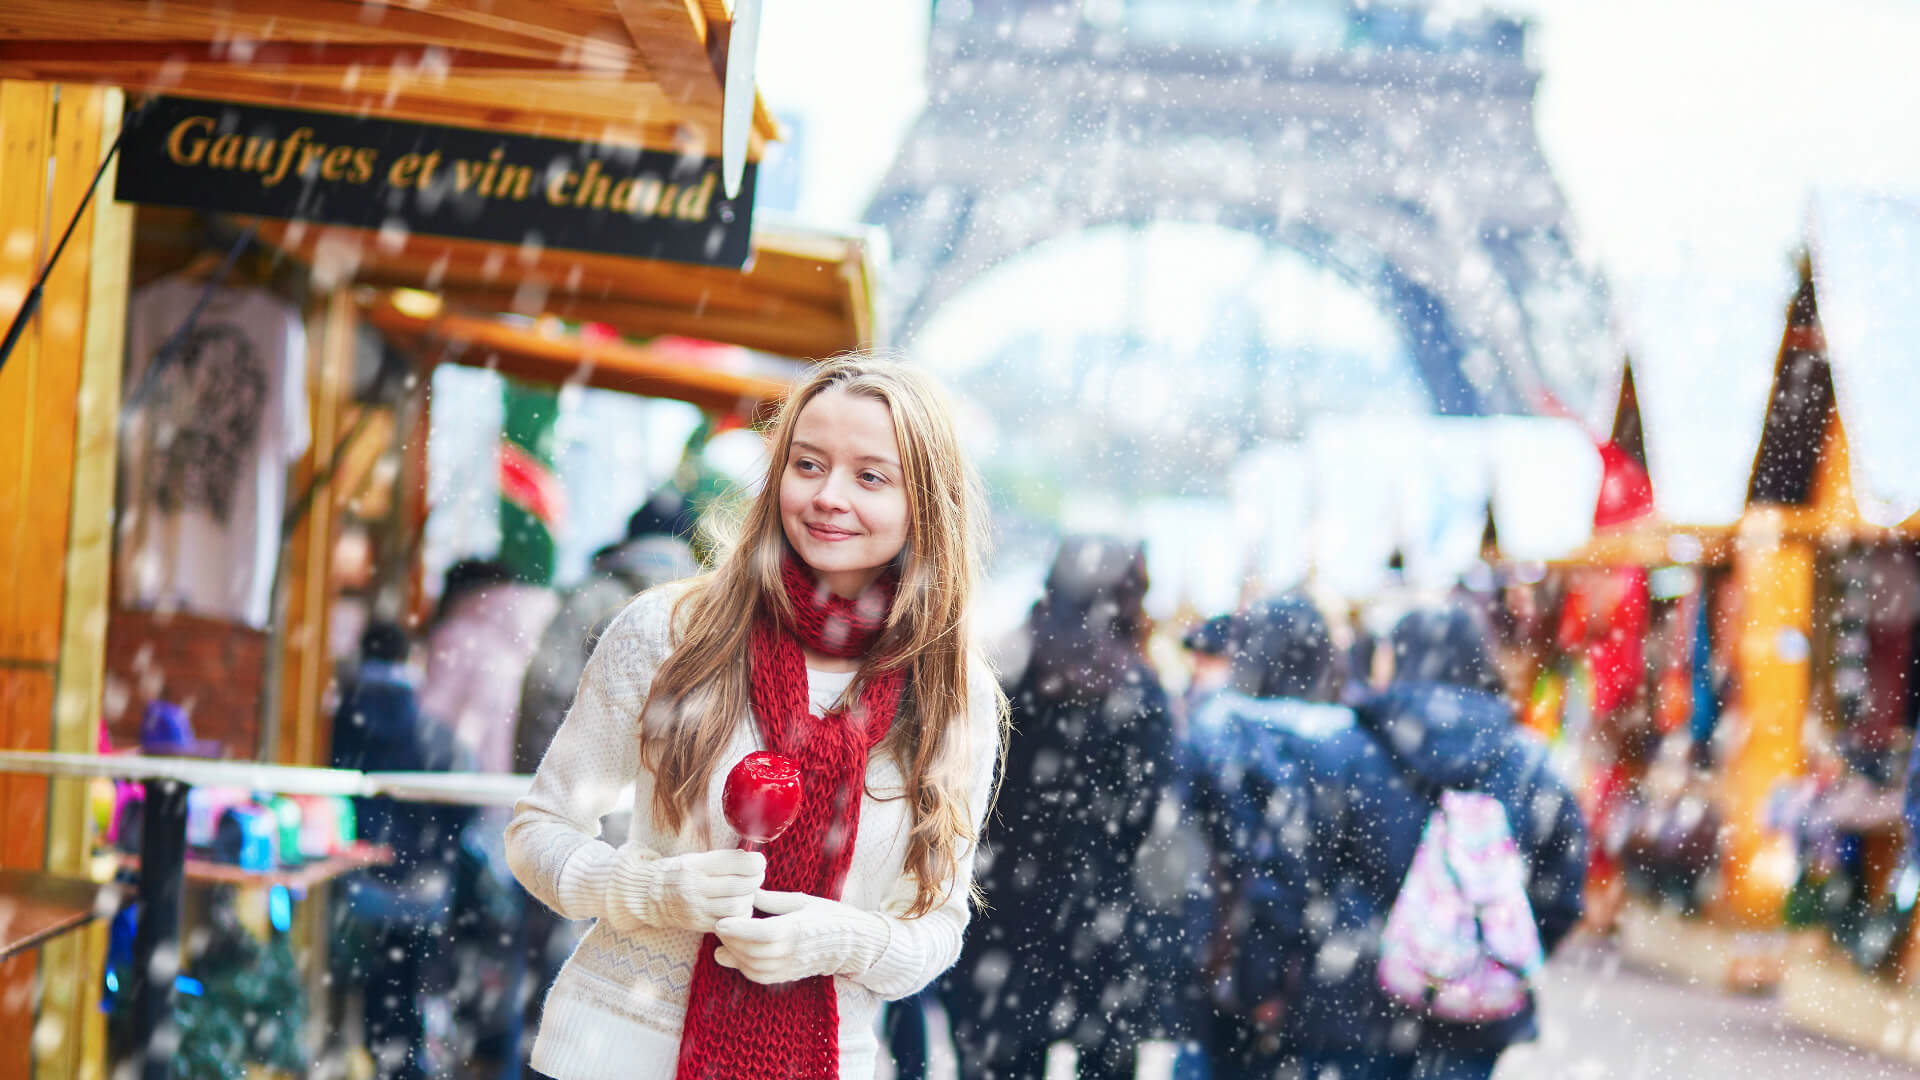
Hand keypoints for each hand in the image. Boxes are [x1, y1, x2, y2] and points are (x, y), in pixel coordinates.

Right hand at [607, 848, 763, 933]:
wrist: (648, 896)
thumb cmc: (678, 873)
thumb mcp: (695, 858)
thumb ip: (722, 859)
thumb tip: (753, 857)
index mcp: (696, 865)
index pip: (736, 862)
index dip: (755, 862)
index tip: (759, 862)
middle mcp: (695, 887)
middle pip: (740, 885)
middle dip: (756, 880)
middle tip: (757, 876)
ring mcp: (697, 908)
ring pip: (737, 905)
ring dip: (749, 898)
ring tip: (748, 892)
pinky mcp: (699, 924)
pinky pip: (730, 922)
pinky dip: (741, 914)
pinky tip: (739, 907)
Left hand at [712, 890, 889, 984]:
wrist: (852, 943)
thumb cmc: (830, 916)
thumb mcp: (803, 901)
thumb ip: (774, 901)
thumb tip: (749, 894)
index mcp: (798, 929)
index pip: (763, 933)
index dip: (739, 929)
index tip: (720, 921)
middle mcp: (793, 952)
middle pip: (752, 950)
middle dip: (730, 939)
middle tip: (718, 923)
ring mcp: (790, 967)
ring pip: (752, 966)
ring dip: (733, 953)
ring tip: (724, 937)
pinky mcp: (788, 975)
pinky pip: (760, 976)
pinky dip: (742, 967)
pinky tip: (734, 954)